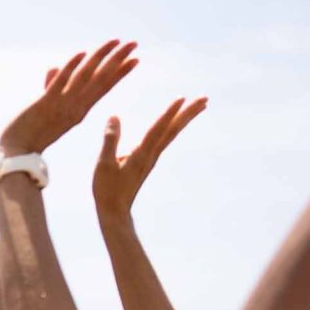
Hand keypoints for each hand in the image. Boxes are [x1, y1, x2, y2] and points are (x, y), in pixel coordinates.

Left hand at [1, 40, 138, 155]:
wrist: (15, 153)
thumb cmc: (30, 133)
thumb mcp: (45, 107)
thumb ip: (51, 86)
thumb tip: (54, 68)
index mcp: (78, 110)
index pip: (103, 87)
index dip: (119, 73)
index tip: (135, 59)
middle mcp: (75, 107)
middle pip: (101, 80)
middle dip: (119, 60)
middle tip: (134, 44)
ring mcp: (61, 105)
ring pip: (86, 77)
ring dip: (102, 58)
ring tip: (117, 43)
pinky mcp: (45, 104)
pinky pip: (60, 83)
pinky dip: (71, 68)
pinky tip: (82, 53)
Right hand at [93, 97, 206, 219]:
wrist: (115, 212)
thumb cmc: (107, 190)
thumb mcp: (104, 164)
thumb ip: (110, 139)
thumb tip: (115, 116)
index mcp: (141, 154)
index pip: (158, 129)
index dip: (169, 113)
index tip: (182, 98)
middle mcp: (151, 154)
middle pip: (174, 129)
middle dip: (189, 113)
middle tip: (205, 97)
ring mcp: (152, 157)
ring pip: (172, 133)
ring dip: (186, 118)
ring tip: (201, 105)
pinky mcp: (148, 160)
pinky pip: (165, 138)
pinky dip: (174, 127)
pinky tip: (176, 122)